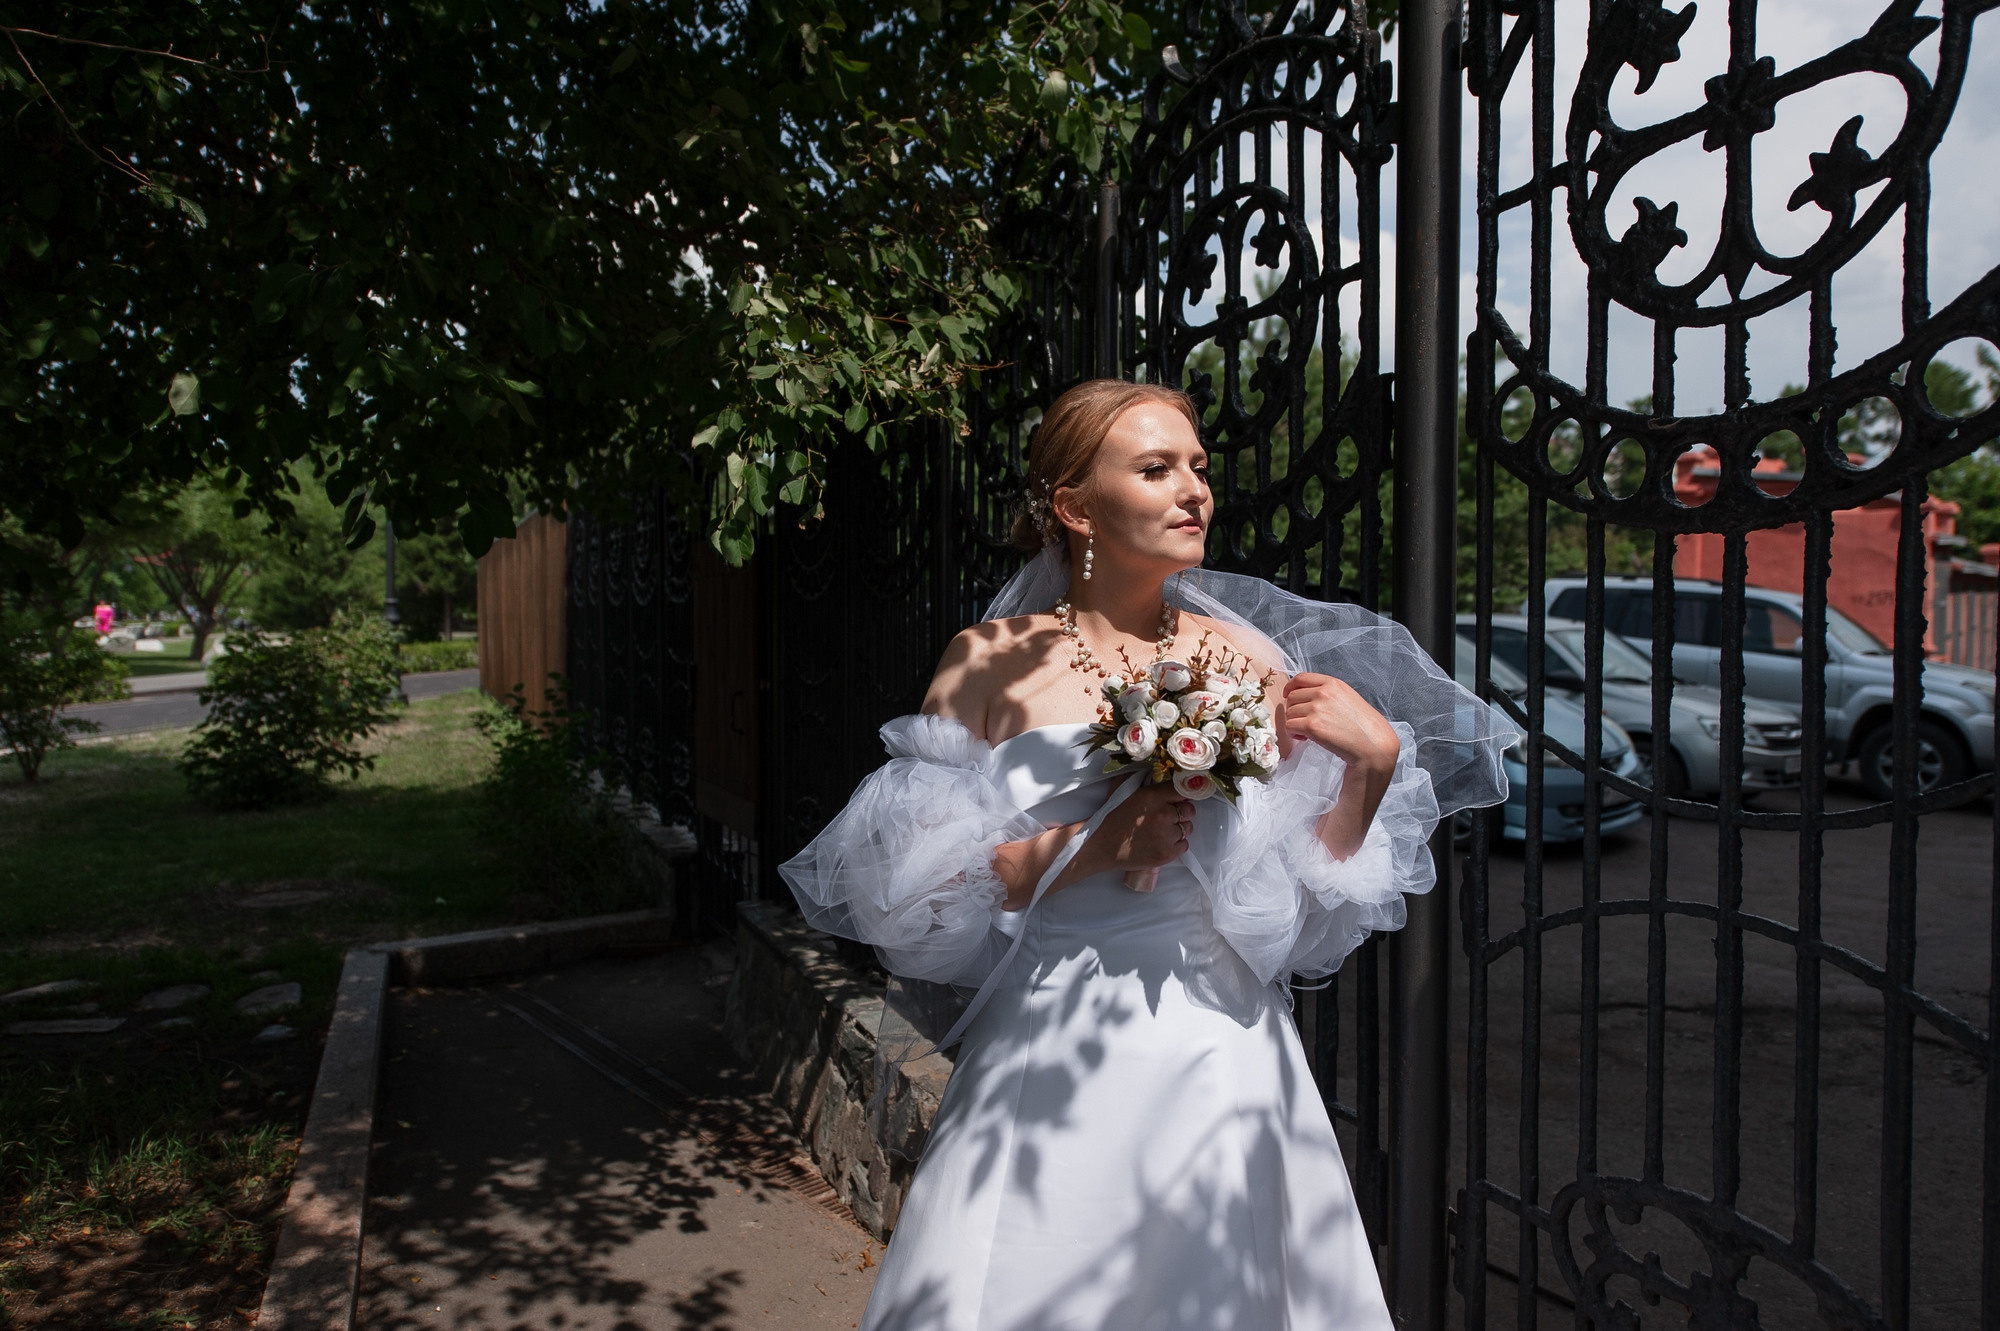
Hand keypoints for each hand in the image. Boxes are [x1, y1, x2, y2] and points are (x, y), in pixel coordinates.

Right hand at [992, 782, 1192, 910]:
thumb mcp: (1122, 788)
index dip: (1181, 794)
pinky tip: (1161, 842)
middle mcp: (1162, 815)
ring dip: (1178, 828)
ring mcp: (1165, 836)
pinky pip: (1184, 845)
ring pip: (1188, 828)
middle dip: (1180, 812)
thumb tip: (1153, 761)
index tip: (1177, 798)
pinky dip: (1176, 845)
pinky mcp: (1166, 854)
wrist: (1100, 845)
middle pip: (1189, 810)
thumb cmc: (1112, 815)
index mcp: (1152, 796)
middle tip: (1166, 816)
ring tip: (1161, 830)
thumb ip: (1138, 774)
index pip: (1184, 790)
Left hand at [1281, 673, 1399, 774]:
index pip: (1301, 678)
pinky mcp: (1312, 725)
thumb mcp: (1348, 698)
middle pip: (1292, 697)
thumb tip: (1305, 697)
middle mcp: (1323, 692)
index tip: (1288, 695)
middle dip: (1294, 710)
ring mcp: (1317, 708)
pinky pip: (1290, 726)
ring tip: (1308, 733)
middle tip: (1304, 723)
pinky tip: (1305, 738)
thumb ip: (1328, 693)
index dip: (1291, 687)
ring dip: (1294, 723)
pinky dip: (1294, 734)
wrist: (1372, 745)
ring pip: (1289, 713)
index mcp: (1333, 683)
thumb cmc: (1363, 726)